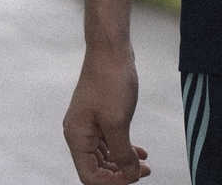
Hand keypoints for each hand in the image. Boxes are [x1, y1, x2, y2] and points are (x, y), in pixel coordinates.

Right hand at [63, 46, 150, 182]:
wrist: (110, 50)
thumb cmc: (110, 81)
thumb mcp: (118, 123)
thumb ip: (123, 153)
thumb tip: (131, 175)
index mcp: (77, 137)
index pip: (90, 176)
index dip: (112, 182)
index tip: (134, 177)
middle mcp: (78, 133)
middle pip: (96, 168)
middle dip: (120, 173)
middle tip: (144, 172)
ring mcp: (88, 124)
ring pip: (104, 156)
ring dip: (123, 162)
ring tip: (144, 164)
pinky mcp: (98, 116)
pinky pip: (108, 142)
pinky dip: (123, 148)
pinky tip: (139, 151)